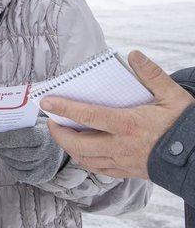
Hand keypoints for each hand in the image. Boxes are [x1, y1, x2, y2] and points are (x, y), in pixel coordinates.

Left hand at [0, 121, 66, 184]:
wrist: (62, 141)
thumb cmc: (40, 128)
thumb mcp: (33, 121)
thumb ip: (18, 124)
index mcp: (46, 134)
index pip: (23, 138)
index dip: (4, 140)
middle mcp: (49, 152)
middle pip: (19, 154)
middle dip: (1, 149)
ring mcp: (46, 165)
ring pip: (18, 164)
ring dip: (4, 156)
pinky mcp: (43, 175)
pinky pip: (21, 173)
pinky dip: (10, 166)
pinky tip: (5, 157)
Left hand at [43, 51, 194, 177]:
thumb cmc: (185, 124)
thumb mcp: (172, 95)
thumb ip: (152, 75)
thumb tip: (134, 55)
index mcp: (129, 125)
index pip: (88, 116)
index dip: (64, 108)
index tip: (47, 101)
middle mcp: (121, 146)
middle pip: (78, 144)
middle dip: (59, 133)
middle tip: (52, 121)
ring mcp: (123, 162)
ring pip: (85, 159)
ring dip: (69, 147)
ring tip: (63, 133)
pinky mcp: (127, 172)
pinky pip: (98, 169)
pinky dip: (85, 159)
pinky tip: (82, 150)